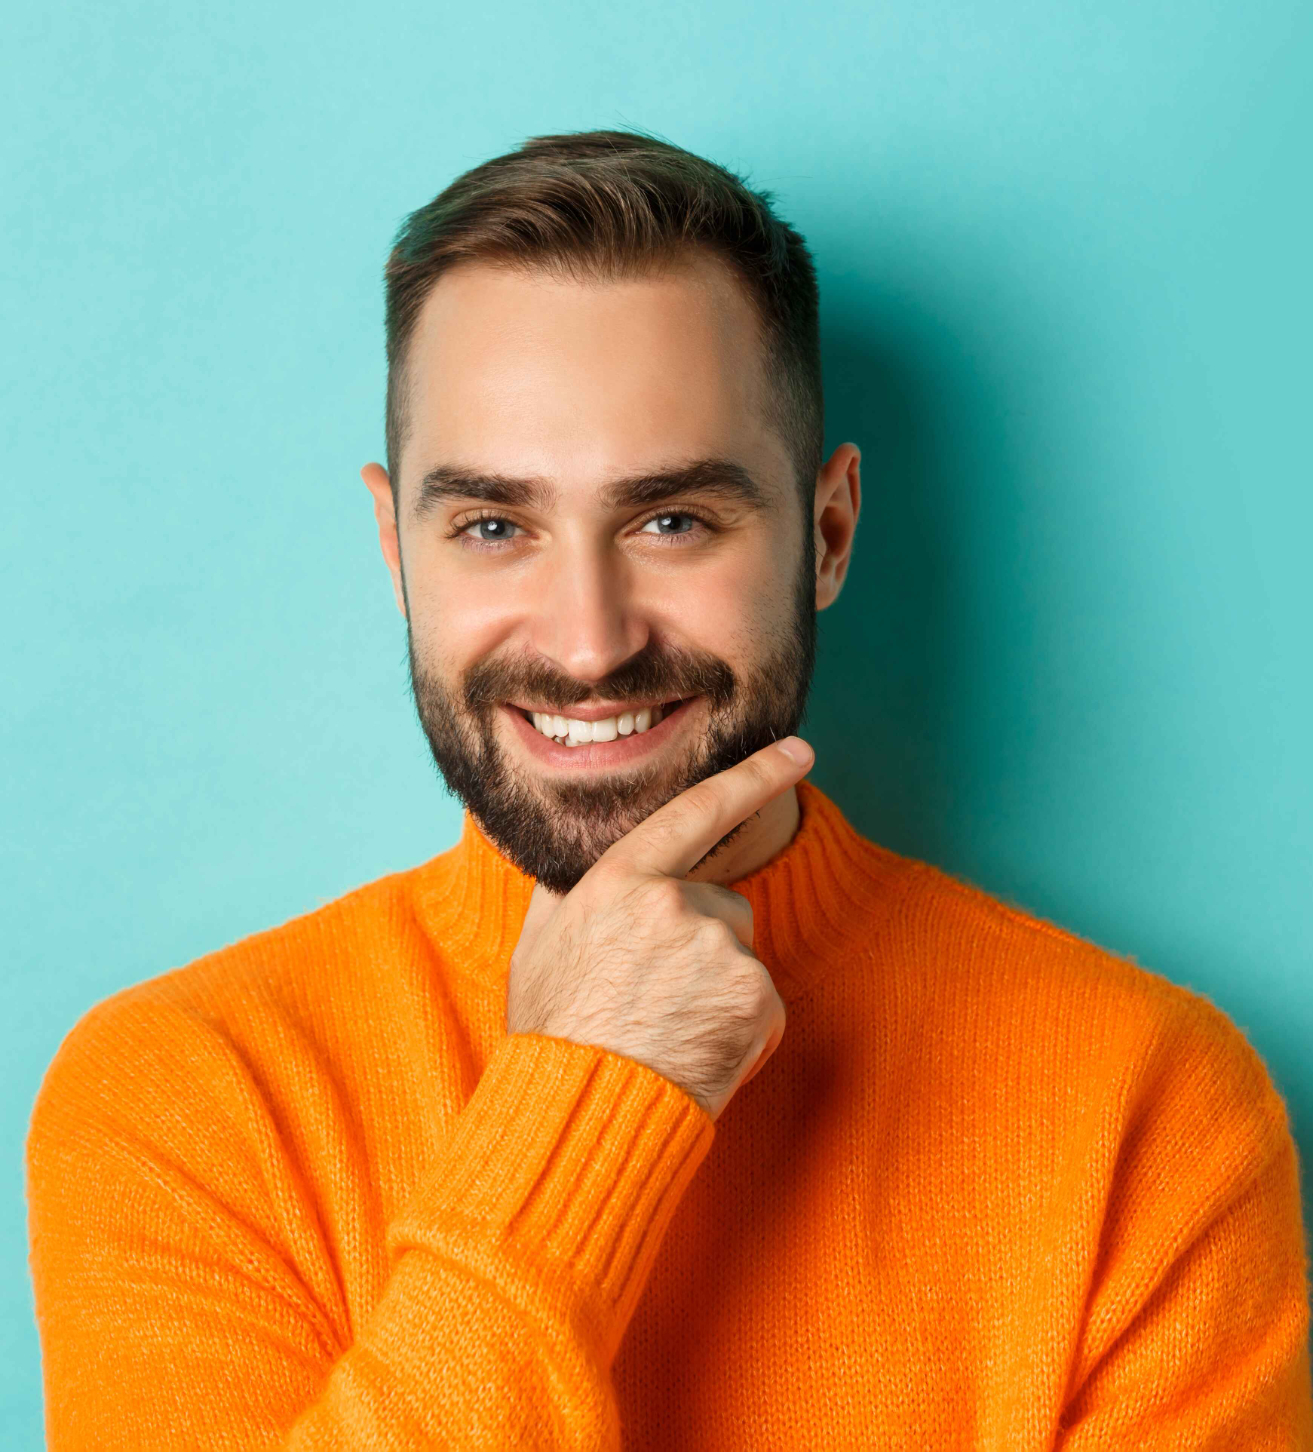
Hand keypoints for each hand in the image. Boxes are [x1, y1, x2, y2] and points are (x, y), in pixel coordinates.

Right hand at [506, 737, 813, 1120]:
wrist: (584, 1114)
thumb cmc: (556, 1033)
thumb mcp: (540, 946)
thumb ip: (568, 893)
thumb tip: (578, 866)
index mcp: (622, 880)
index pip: (699, 810)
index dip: (755, 775)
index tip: (798, 751)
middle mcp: (677, 903)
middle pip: (723, 902)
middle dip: (703, 940)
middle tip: (656, 995)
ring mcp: (723, 950)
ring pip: (740, 955)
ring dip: (720, 987)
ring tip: (668, 1029)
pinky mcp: (758, 998)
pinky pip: (761, 1003)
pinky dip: (740, 1027)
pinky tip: (697, 1050)